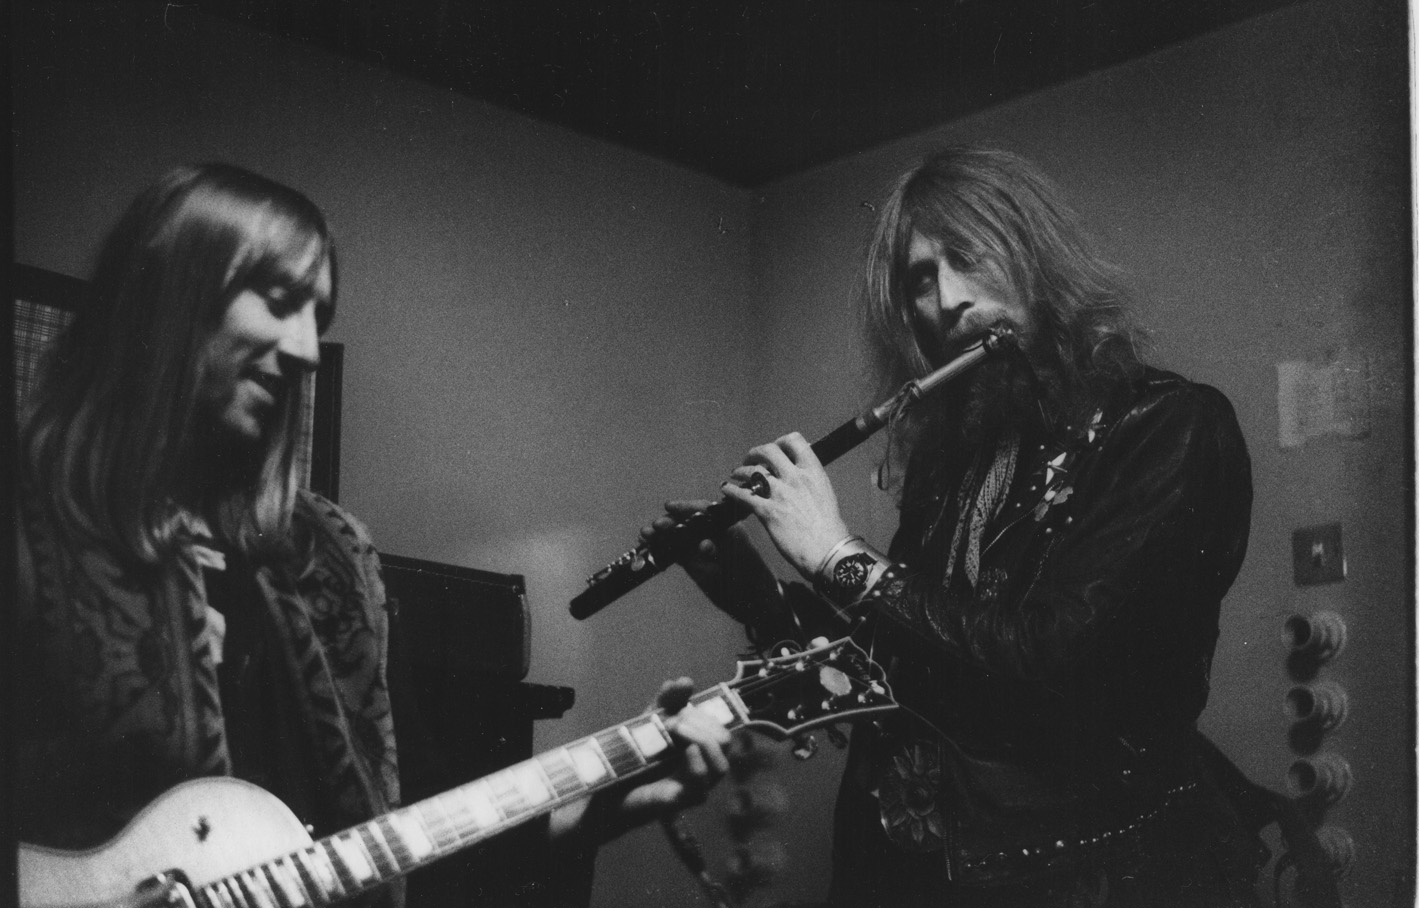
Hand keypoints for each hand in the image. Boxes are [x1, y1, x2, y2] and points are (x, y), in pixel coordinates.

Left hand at [549, 679, 730, 843]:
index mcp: (699, 747)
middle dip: (702, 723)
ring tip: (676, 728)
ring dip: (702, 739)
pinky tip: (684, 749)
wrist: (605, 784)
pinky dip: (697, 763)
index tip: (678, 707)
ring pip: (721, 764)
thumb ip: (668, 699)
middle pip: (725, 741)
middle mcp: (702, 767)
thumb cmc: (632, 753)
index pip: (720, 727)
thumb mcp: (650, 719)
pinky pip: (702, 784)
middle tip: (674, 720)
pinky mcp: (681, 800)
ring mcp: (694, 785)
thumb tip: (684, 681)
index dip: (705, 712)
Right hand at [639, 501, 779, 623]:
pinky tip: (655, 548)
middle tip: (652, 529)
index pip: (704, 511)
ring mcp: (714, 545)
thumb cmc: (745, 590)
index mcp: (729, 530)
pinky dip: (673, 546)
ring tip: (646, 538)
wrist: (761, 605)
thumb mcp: (722, 576)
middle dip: (669, 524)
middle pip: (690, 521)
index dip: (684, 508)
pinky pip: (689, 546)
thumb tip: (694, 542)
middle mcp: (720, 533)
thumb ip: (705, 559)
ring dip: (667, 535)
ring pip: (686, 534)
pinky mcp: (709, 557)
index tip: (668, 508)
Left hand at [720, 432, 851, 580]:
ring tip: (736, 474)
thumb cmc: (829, 528)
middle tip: (750, 459)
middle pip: (768, 451)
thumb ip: (808, 481)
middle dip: (755, 452)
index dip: (780, 442)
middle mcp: (796, 478)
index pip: (794, 441)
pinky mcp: (768, 512)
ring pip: (752, 471)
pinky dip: (732, 490)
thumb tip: (794, 476)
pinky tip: (727, 489)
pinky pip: (743, 495)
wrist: (828, 551)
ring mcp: (781, 494)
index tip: (774, 449)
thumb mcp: (824, 494)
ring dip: (740, 471)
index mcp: (813, 472)